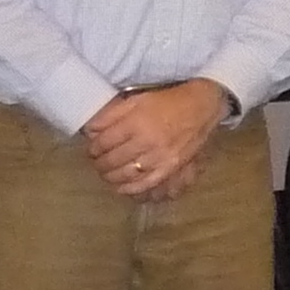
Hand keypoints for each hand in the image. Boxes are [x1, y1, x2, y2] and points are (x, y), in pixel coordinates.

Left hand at [85, 82, 226, 199]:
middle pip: (112, 160)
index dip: (93, 148)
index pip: (104, 142)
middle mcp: (147, 142)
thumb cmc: (166, 102)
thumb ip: (111, 115)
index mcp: (136, 122)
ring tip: (106, 173)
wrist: (200, 109)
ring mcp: (159, 158)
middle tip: (96, 162)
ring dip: (110, 177)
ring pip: (125, 175)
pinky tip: (120, 187)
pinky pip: (144, 185)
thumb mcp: (136, 100)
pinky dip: (128, 189)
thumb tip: (90, 130)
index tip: (92, 149)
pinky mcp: (169, 169)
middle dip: (99, 163)